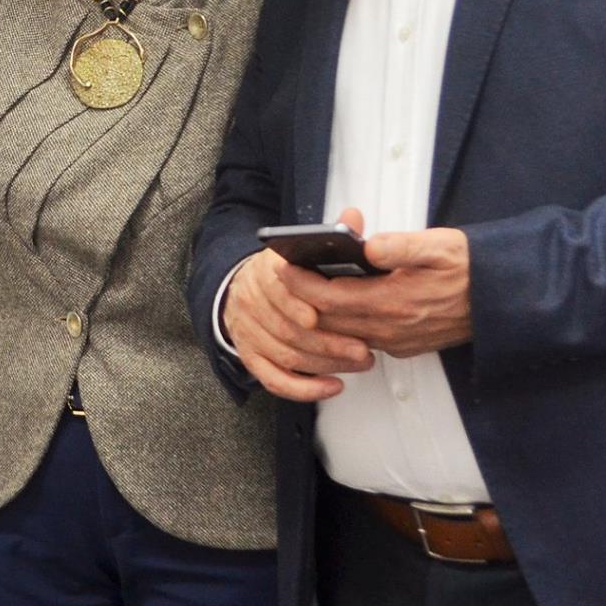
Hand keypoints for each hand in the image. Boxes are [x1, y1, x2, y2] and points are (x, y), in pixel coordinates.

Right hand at [221, 244, 375, 402]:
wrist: (243, 289)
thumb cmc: (283, 274)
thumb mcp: (302, 250)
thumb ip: (330, 235)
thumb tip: (352, 217)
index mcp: (266, 272)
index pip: (276, 290)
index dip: (296, 304)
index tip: (317, 316)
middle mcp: (253, 303)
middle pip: (287, 329)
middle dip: (328, 342)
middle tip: (362, 349)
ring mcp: (250, 333)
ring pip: (286, 356)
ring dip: (325, 364)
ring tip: (360, 362)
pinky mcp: (252, 358)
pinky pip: (274, 380)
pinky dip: (303, 388)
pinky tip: (331, 387)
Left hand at [288, 224, 474, 357]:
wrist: (501, 300)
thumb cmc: (470, 268)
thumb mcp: (439, 246)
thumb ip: (400, 246)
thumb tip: (368, 245)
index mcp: (395, 301)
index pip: (332, 298)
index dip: (303, 284)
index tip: (284, 268)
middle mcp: (392, 328)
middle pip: (329, 322)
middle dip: (303, 302)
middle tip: (284, 280)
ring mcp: (397, 342)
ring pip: (342, 335)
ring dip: (320, 318)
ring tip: (303, 292)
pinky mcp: (404, 347)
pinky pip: (361, 341)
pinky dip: (342, 328)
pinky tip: (336, 309)